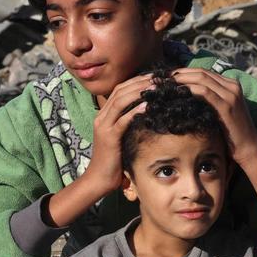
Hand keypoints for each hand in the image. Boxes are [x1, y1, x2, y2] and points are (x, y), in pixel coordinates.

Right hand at [83, 74, 151, 193]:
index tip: (153, 77)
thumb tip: (147, 114)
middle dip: (139, 82)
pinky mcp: (109, 138)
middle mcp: (101, 117)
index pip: (119, 90)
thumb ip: (129, 124)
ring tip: (155, 87)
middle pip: (120, 91)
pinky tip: (148, 106)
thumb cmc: (114, 160)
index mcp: (104, 115)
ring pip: (120, 101)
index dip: (136, 81)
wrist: (99, 179)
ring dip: (138, 92)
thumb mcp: (121, 137)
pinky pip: (122, 120)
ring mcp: (103, 127)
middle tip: (158, 77)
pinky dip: (135, 111)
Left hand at [171, 68, 256, 165]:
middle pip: (201, 72)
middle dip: (180, 73)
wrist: (248, 147)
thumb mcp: (220, 111)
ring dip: (182, 79)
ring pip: (201, 78)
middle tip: (163, 78)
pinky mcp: (226, 105)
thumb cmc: (232, 133)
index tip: (168, 77)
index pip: (204, 72)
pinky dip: (189, 89)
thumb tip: (187, 97)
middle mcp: (232, 86)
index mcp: (231, 84)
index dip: (184, 72)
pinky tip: (177, 92)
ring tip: (167, 84)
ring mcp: (230, 94)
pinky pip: (204, 92)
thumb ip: (209, 101)